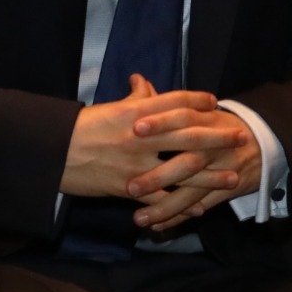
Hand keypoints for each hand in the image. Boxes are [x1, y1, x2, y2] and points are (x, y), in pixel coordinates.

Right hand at [59, 75, 245, 199]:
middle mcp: (141, 136)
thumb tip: (145, 81)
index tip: (214, 101)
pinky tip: (198, 209)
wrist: (51, 154)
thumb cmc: (81, 129)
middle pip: (187, 134)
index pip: (174, 102)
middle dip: (217, 136)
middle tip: (240, 137)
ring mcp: (136, 164)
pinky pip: (160, 198)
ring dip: (210, 176)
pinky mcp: (127, 188)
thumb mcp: (109, 108)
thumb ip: (135, 99)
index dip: (196, 99)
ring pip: (181, 169)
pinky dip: (180, 205)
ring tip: (232, 178)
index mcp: (136, 113)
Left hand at [126, 105, 263, 229]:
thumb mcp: (200, 109)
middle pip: (187, 161)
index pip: (183, 117)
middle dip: (159, 176)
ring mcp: (221, 170)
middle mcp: (213, 146)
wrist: (265, 143)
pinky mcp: (227, 190)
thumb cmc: (220, 125)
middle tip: (130, 187)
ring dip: (166, 207)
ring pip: (193, 191)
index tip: (136, 128)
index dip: (162, 121)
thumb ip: (165, 101)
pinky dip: (180, 217)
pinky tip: (157, 226)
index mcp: (206, 121)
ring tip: (139, 219)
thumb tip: (135, 80)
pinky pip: (201, 206)